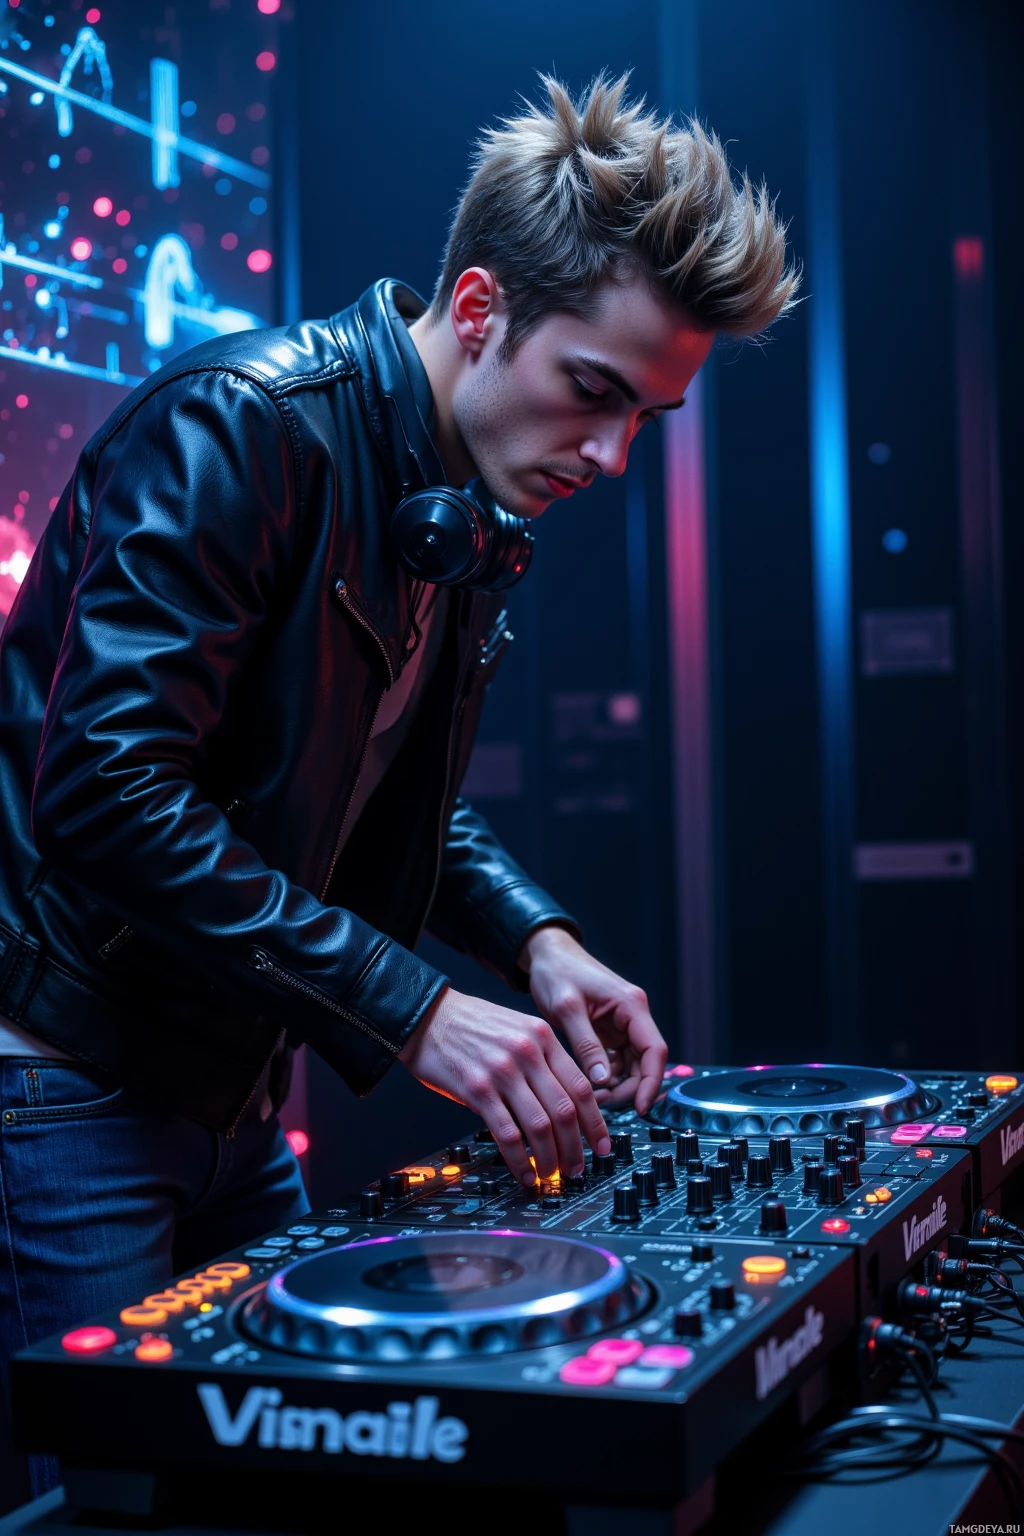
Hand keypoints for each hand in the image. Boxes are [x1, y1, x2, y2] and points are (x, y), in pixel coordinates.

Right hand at [398, 986, 611, 1184]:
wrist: (426, 1015)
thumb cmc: (470, 1025)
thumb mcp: (517, 1029)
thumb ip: (542, 1062)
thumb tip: (563, 1107)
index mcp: (543, 1037)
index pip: (581, 1087)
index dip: (596, 1122)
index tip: (601, 1145)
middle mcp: (527, 1053)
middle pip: (565, 1110)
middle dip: (575, 1147)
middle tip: (577, 1168)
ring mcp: (502, 1071)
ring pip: (540, 1125)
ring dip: (550, 1158)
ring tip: (552, 1175)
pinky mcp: (477, 1089)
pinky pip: (507, 1133)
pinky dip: (519, 1159)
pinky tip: (524, 1172)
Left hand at [519, 926, 667, 1114]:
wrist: (546, 955)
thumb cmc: (557, 972)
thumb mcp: (567, 1008)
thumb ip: (586, 1043)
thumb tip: (602, 1080)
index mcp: (631, 1005)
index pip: (655, 1050)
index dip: (651, 1082)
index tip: (639, 1108)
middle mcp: (633, 1016)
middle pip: (645, 1063)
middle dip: (628, 1089)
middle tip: (601, 1105)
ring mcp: (622, 1024)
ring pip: (631, 1066)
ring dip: (616, 1086)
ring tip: (591, 1098)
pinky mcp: (609, 1032)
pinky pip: (616, 1062)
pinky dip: (606, 1077)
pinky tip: (589, 1085)